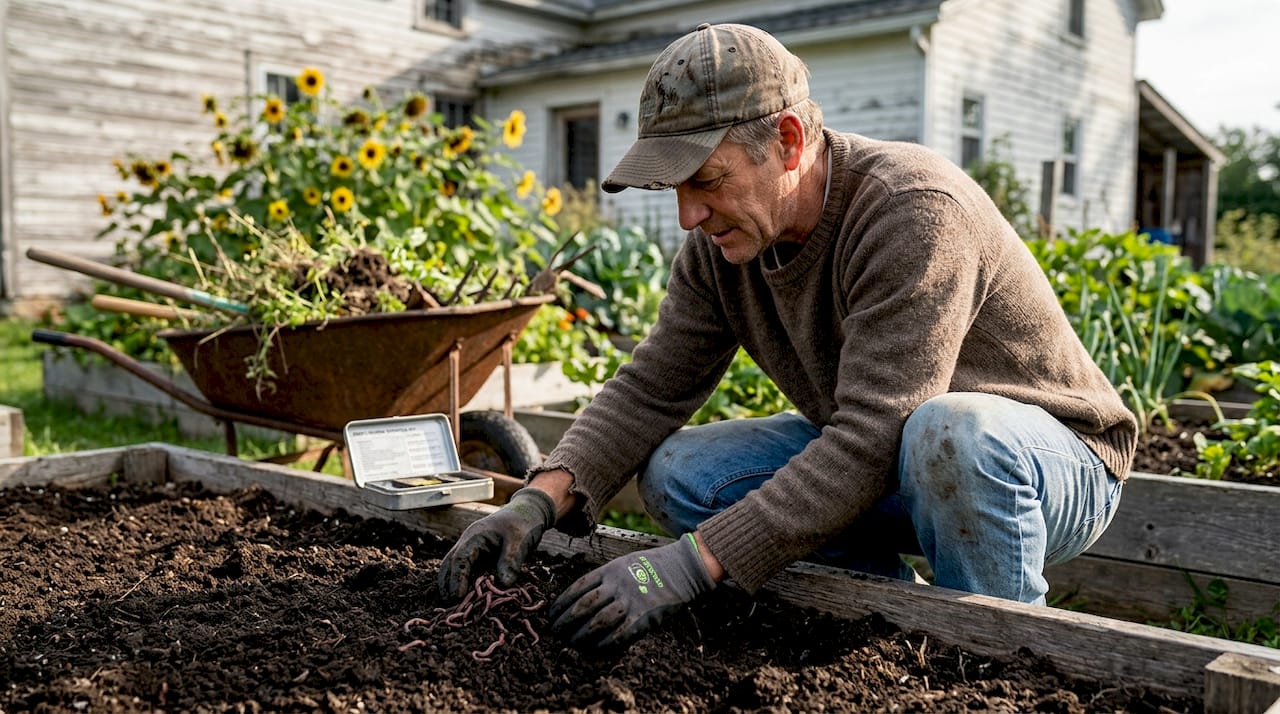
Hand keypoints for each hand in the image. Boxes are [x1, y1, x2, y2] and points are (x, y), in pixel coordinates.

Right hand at [437, 488, 555, 600]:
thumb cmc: (522, 524)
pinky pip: (466, 569)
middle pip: (449, 563)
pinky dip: (463, 581)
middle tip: (448, 605)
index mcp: (475, 536)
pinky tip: (466, 597)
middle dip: (447, 584)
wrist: (528, 512)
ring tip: (452, 605)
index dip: (457, 579)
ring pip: (454, 566)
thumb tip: (502, 584)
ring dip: (451, 583)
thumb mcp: (519, 541)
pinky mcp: (479, 555)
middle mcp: (468, 542)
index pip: (460, 559)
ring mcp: (472, 548)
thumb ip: (510, 561)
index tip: (457, 597)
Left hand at [549, 534, 715, 651]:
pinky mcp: (644, 618)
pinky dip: (603, 645)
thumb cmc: (651, 566)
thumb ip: (604, 579)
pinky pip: (618, 635)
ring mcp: (631, 602)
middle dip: (566, 622)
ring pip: (597, 623)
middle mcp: (617, 586)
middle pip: (583, 607)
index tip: (550, 615)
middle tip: (555, 633)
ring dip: (581, 636)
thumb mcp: (623, 564)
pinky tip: (593, 650)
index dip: (561, 604)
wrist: (683, 568)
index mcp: (609, 570)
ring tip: (570, 644)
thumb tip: (581, 598)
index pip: (577, 588)